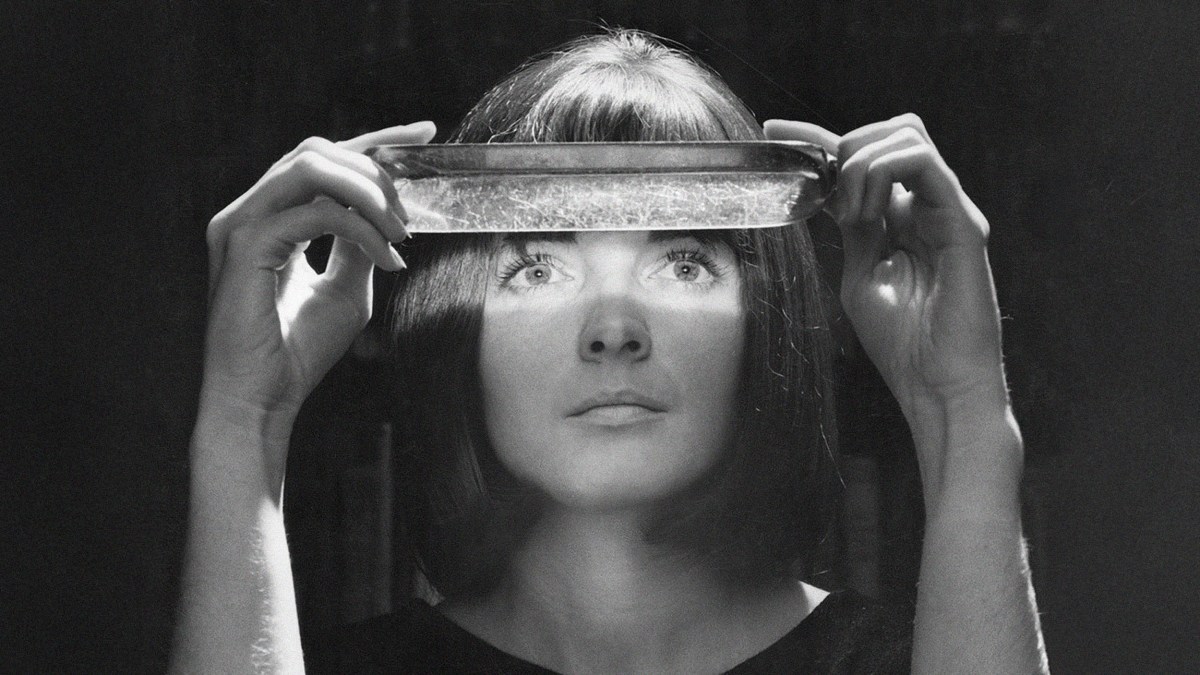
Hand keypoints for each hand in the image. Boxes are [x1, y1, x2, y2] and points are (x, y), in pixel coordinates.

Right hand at [202, 121, 436, 420]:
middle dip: (374, 172)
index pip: (322, 159)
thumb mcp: (346, 288)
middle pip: (317, 151)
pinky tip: (387, 257)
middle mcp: (250, 211)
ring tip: (400, 232)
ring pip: (311, 167)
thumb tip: (387, 216)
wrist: (262, 399)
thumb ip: (360, 245)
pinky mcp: (244, 245)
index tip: (424, 135)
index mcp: (270, 217)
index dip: (376, 140)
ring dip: (368, 193)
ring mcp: (241, 224)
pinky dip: (360, 230)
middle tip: (409, 215)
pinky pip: (315, 213)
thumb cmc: (298, 352)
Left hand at [766, 115, 1007, 427]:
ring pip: (907, 136)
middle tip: (826, 194)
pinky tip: (869, 214)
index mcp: (905, 218)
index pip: (865, 156)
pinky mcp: (964, 222)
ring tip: (851, 213)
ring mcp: (949, 210)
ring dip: (861, 165)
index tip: (774, 131)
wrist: (937, 386)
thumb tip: (826, 194)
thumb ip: (851, 231)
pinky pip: (925, 164)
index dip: (817, 138)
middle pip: (891, 131)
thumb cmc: (904, 344)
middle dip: (844, 148)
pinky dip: (884, 174)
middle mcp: (929, 206)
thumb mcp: (861, 275)